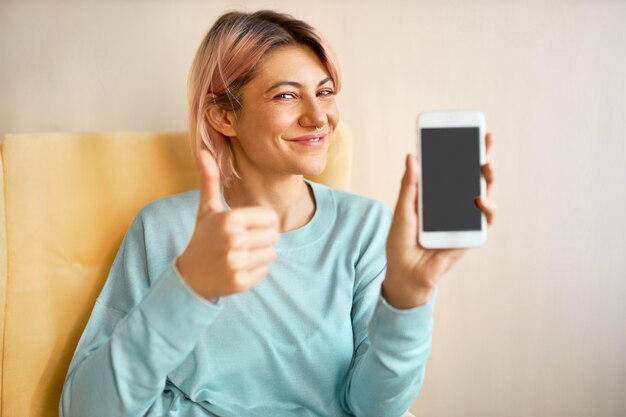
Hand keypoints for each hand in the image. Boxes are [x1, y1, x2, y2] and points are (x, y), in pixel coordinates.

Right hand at [176, 148, 278, 299]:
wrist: (190, 276)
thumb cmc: (203, 238)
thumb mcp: (207, 209)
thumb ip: (210, 180)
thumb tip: (203, 151)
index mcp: (230, 218)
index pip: (271, 218)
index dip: (261, 222)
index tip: (245, 227)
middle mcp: (233, 239)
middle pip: (274, 236)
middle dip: (262, 239)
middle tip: (242, 243)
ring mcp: (236, 262)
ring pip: (271, 254)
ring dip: (259, 255)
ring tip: (239, 255)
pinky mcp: (240, 282)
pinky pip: (265, 271)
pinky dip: (255, 271)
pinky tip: (237, 269)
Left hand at [382, 133, 496, 308]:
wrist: (405, 274)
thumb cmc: (401, 244)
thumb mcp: (403, 210)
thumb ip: (410, 185)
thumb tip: (412, 156)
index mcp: (435, 195)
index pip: (452, 169)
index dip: (460, 151)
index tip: (466, 131)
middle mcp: (452, 204)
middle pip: (472, 177)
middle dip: (481, 157)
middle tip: (486, 140)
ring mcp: (463, 219)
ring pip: (484, 194)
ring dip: (488, 178)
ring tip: (485, 166)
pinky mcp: (470, 235)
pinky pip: (485, 219)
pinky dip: (486, 208)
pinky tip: (479, 199)